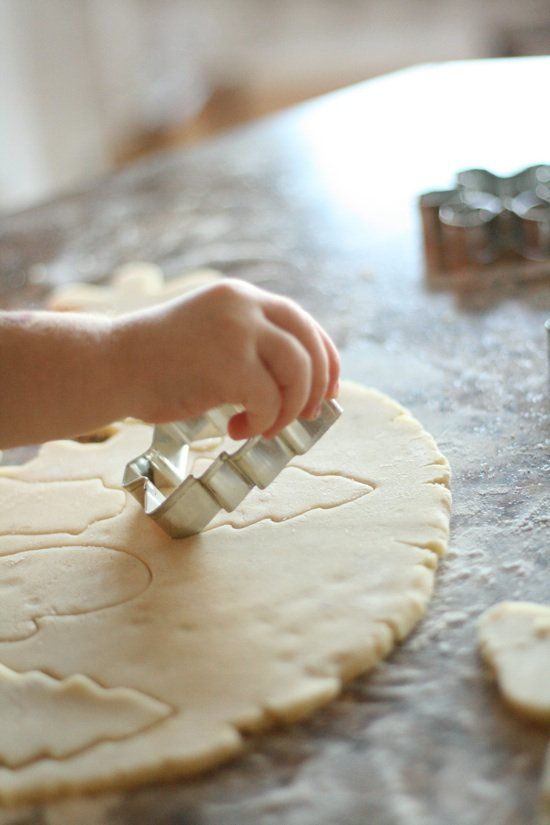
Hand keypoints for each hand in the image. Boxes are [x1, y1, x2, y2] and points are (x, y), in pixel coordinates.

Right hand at [116, 279, 339, 439]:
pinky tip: (236, 428)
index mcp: (242, 296)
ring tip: (265, 427)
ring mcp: (238, 331)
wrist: (112, 364)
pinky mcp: (229, 363)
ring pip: (298, 373)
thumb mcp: (212, 334)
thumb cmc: (158, 361)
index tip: (329, 389)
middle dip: (316, 387)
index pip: (304, 323)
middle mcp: (245, 305)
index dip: (326, 358)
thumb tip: (298, 381)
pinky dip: (263, 422)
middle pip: (309, 346)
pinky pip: (270, 400)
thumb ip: (250, 343)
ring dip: (289, 409)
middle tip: (305, 417)